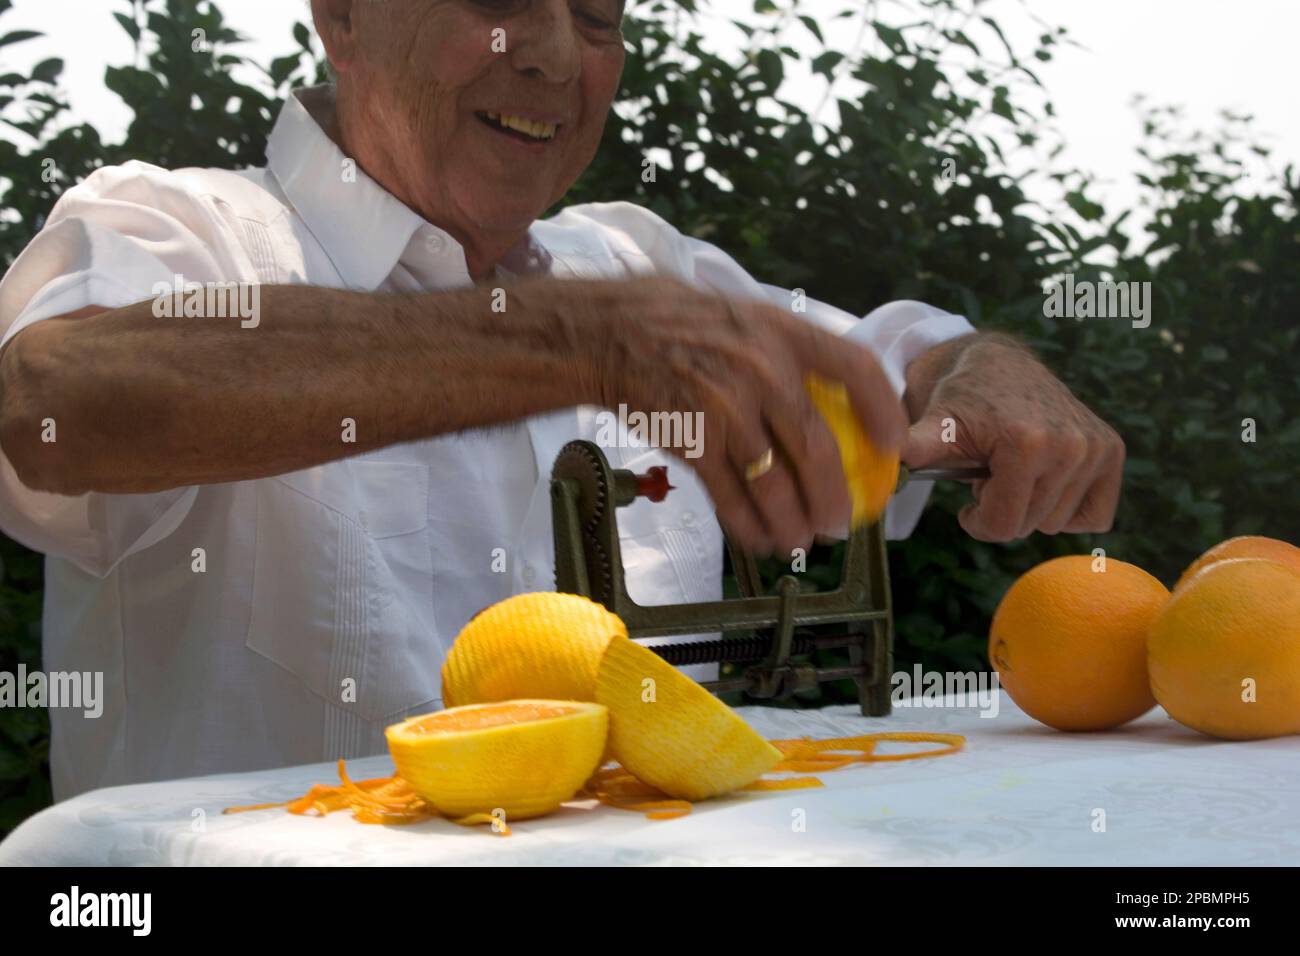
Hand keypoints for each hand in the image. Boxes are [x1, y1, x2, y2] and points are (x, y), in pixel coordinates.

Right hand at [553, 276, 907, 556]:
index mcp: (783, 331)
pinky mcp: (693, 443)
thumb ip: (786, 346)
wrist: (608, 333)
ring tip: (804, 541)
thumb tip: (834, 392)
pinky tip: (760, 540)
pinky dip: (750, 528)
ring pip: (776, 486)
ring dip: (795, 524)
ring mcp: (726, 409)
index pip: (855, 368)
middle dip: (837, 498)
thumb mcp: (743, 313)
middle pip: (818, 450)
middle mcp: (762, 370)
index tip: (893, 447)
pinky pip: (731, 499)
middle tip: (841, 523)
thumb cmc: (678, 323)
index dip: (884, 411)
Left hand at [903, 334, 1124, 540]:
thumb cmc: (961, 399)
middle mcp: (1071, 446)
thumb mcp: (933, 425)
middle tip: (991, 472)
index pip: (1003, 526)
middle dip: (1002, 508)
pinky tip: (1044, 478)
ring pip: (1057, 524)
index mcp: (1027, 444)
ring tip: (1013, 467)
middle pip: (1029, 526)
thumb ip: (915, 448)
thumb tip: (888, 462)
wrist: (997, 364)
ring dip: (1030, 504)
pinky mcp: (1111, 450)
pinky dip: (1067, 509)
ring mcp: (1095, 448)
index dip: (977, 521)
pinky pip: (1095, 516)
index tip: (968, 500)